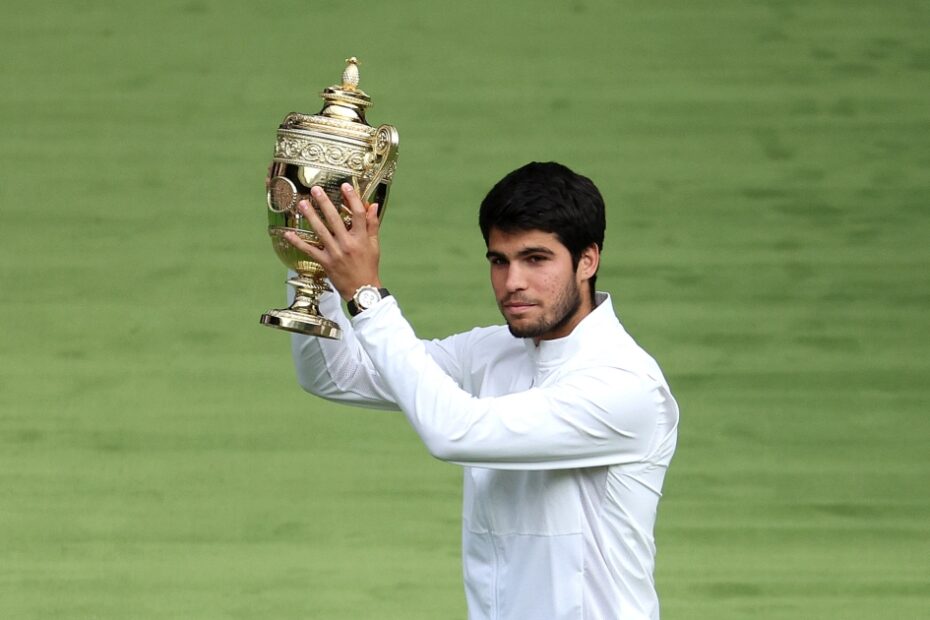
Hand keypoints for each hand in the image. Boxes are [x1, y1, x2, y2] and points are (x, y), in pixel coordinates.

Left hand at [283, 183, 381, 301]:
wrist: (362, 290)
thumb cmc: (369, 267)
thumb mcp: (374, 245)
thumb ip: (372, 224)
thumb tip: (373, 205)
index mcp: (361, 238)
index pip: (358, 213)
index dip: (351, 198)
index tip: (345, 185)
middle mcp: (347, 243)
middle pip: (335, 219)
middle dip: (325, 203)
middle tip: (316, 190)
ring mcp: (335, 253)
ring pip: (321, 231)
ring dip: (310, 217)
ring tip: (302, 204)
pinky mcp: (326, 262)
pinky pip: (310, 250)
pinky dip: (298, 242)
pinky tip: (288, 234)